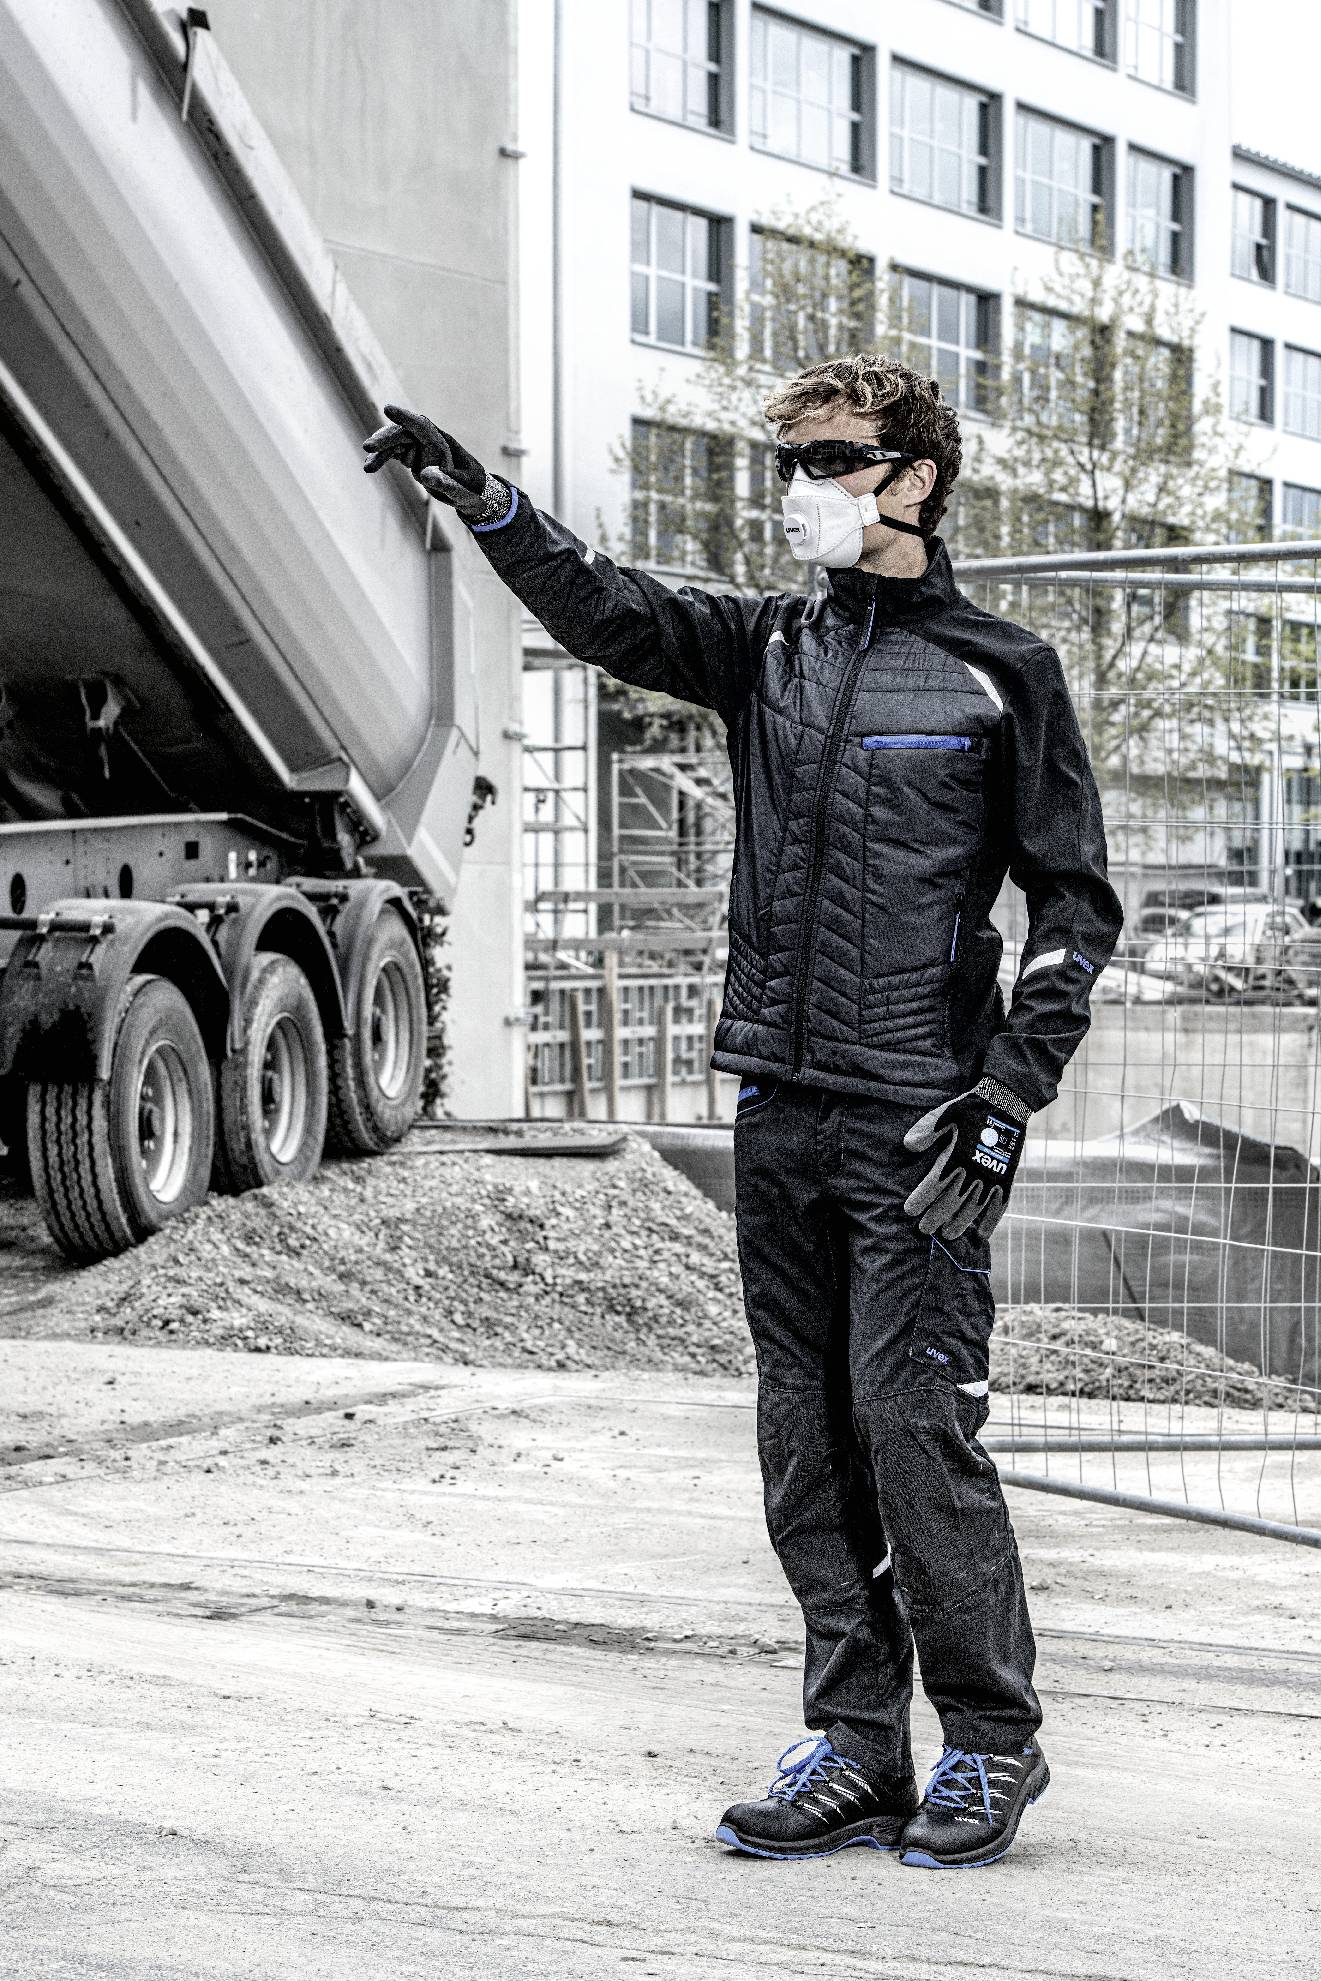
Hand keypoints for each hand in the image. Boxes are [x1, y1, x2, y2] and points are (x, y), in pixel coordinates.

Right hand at [361, 405, 505, 521]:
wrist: (471, 492)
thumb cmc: (469, 489)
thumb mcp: (460, 490)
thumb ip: (445, 482)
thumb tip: (425, 475)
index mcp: (442, 444)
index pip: (421, 425)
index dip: (405, 417)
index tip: (387, 409)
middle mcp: (429, 441)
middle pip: (404, 432)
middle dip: (386, 438)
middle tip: (368, 447)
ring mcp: (419, 447)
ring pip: (395, 442)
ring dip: (380, 452)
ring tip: (367, 468)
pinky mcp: (412, 455)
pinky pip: (393, 453)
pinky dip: (382, 458)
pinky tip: (369, 467)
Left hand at [902, 1080, 1028, 1239]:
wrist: (1006, 1103)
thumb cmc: (971, 1107)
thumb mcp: (945, 1113)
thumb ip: (927, 1130)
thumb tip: (907, 1145)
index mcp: (956, 1156)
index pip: (934, 1184)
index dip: (921, 1199)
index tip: (909, 1211)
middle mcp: (974, 1171)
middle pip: (951, 1201)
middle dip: (935, 1216)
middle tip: (924, 1229)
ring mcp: (992, 1176)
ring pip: (974, 1208)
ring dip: (960, 1223)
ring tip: (947, 1234)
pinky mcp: (1007, 1178)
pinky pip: (1000, 1205)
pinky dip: (993, 1221)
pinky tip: (983, 1235)